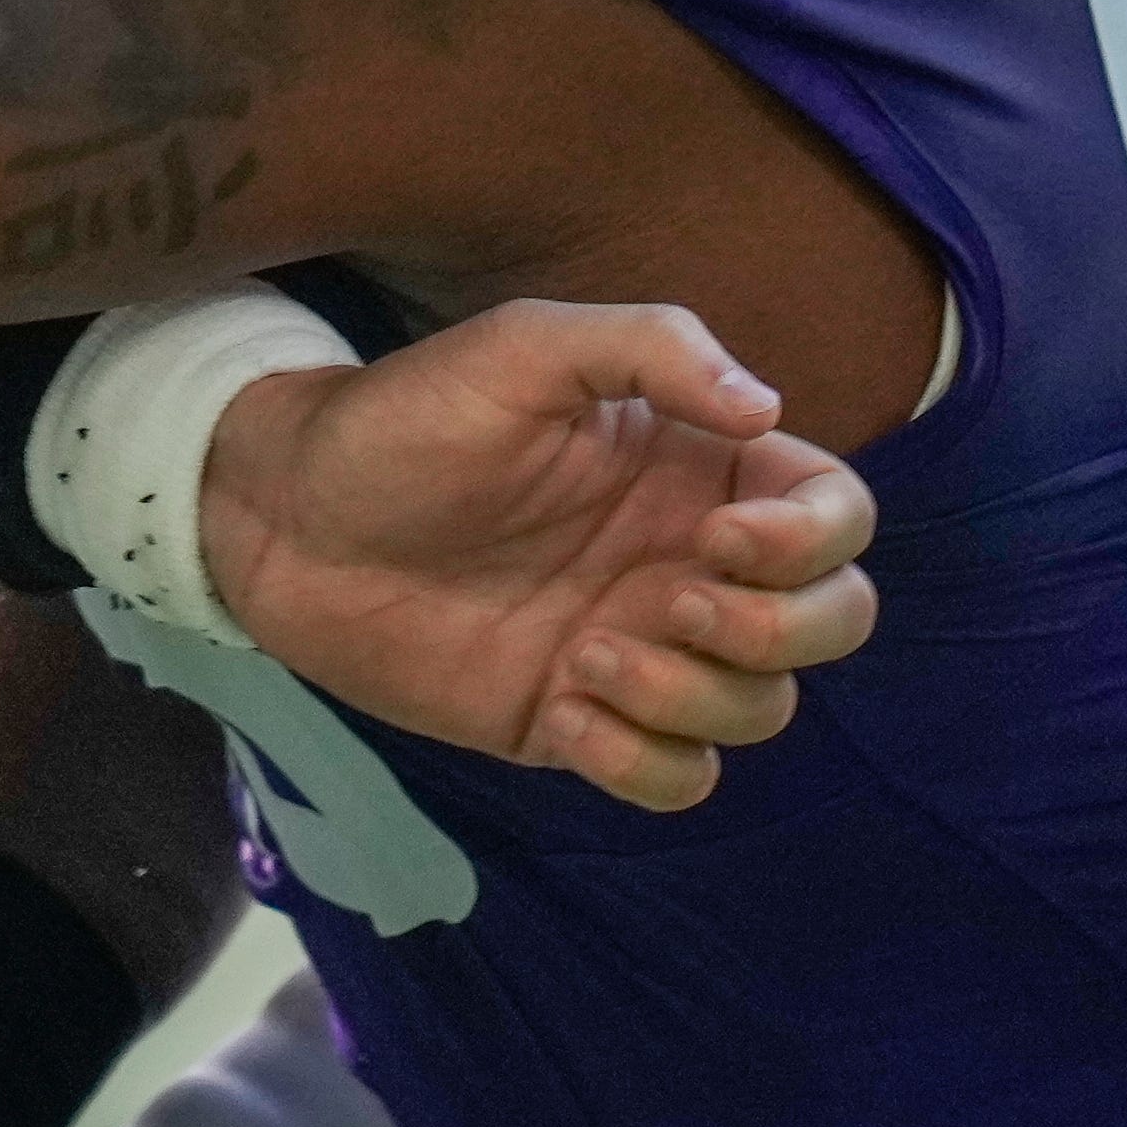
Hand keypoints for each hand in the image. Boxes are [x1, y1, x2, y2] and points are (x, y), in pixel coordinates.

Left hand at [199, 299, 879, 812]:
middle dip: (780, 631)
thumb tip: (765, 407)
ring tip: (582, 653)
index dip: (814, 541)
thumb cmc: (404, 419)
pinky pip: (678, 778)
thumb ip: (647, 348)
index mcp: (694, 472)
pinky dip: (643, 760)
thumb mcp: (519, 349)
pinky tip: (563, 709)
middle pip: (834, 622)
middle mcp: (687, 562)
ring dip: (695, 695)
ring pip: (761, 709)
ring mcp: (641, 648)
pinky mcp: (581, 723)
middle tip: (665, 603)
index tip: (720, 539)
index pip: (837, 514)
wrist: (288, 519)